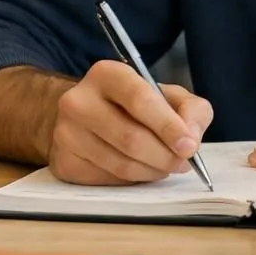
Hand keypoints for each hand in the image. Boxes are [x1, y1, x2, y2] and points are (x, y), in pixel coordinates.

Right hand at [49, 60, 214, 184]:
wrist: (88, 118)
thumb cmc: (136, 106)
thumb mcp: (168, 96)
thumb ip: (191, 110)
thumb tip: (192, 138)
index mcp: (107, 74)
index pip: (140, 100)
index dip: (168, 126)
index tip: (190, 146)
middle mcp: (78, 100)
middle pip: (130, 138)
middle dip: (165, 156)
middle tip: (183, 162)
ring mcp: (66, 133)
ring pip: (120, 164)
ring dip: (152, 171)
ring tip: (165, 166)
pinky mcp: (64, 162)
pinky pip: (108, 180)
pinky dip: (133, 180)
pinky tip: (140, 169)